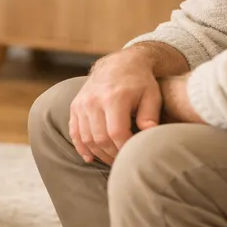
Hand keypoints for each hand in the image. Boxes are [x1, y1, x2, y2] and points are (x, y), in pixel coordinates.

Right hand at [70, 50, 162, 164]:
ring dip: (99, 153)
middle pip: (100, 138)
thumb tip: (149, 136)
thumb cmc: (139, 82)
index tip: (134, 155)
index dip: (125, 148)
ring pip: (86, 138)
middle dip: (112, 154)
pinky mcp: (75, 107)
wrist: (118, 64)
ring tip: (111, 160)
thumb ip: (150, 116)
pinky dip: (81, 147)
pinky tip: (90, 157)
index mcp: (114, 97)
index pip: (116, 132)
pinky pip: (74, 132)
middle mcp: (94, 101)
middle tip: (124, 162)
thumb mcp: (152, 95)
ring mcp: (81, 104)